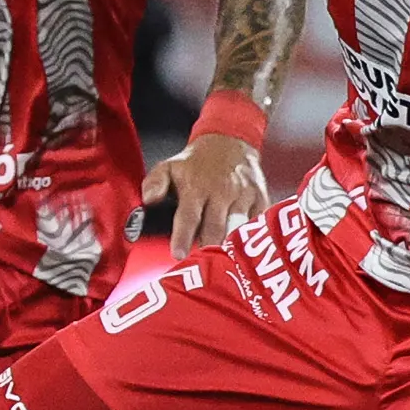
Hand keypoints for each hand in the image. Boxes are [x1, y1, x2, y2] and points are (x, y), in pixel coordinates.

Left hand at [141, 132, 268, 254]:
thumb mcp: (169, 166)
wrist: (230, 141)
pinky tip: (248, 253)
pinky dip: (254, 238)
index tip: (178, 255)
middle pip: (215, 229)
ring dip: (231, 248)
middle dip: (208, 249)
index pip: (188, 216)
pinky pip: (259, 223)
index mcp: (196, 187)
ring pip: (238, 229)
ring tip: (223, 265)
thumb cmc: (196, 163)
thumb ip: (155, 183)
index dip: (183, 237)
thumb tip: (148, 199)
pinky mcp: (261, 199)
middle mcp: (221, 192)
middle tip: (201, 268)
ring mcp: (243, 196)